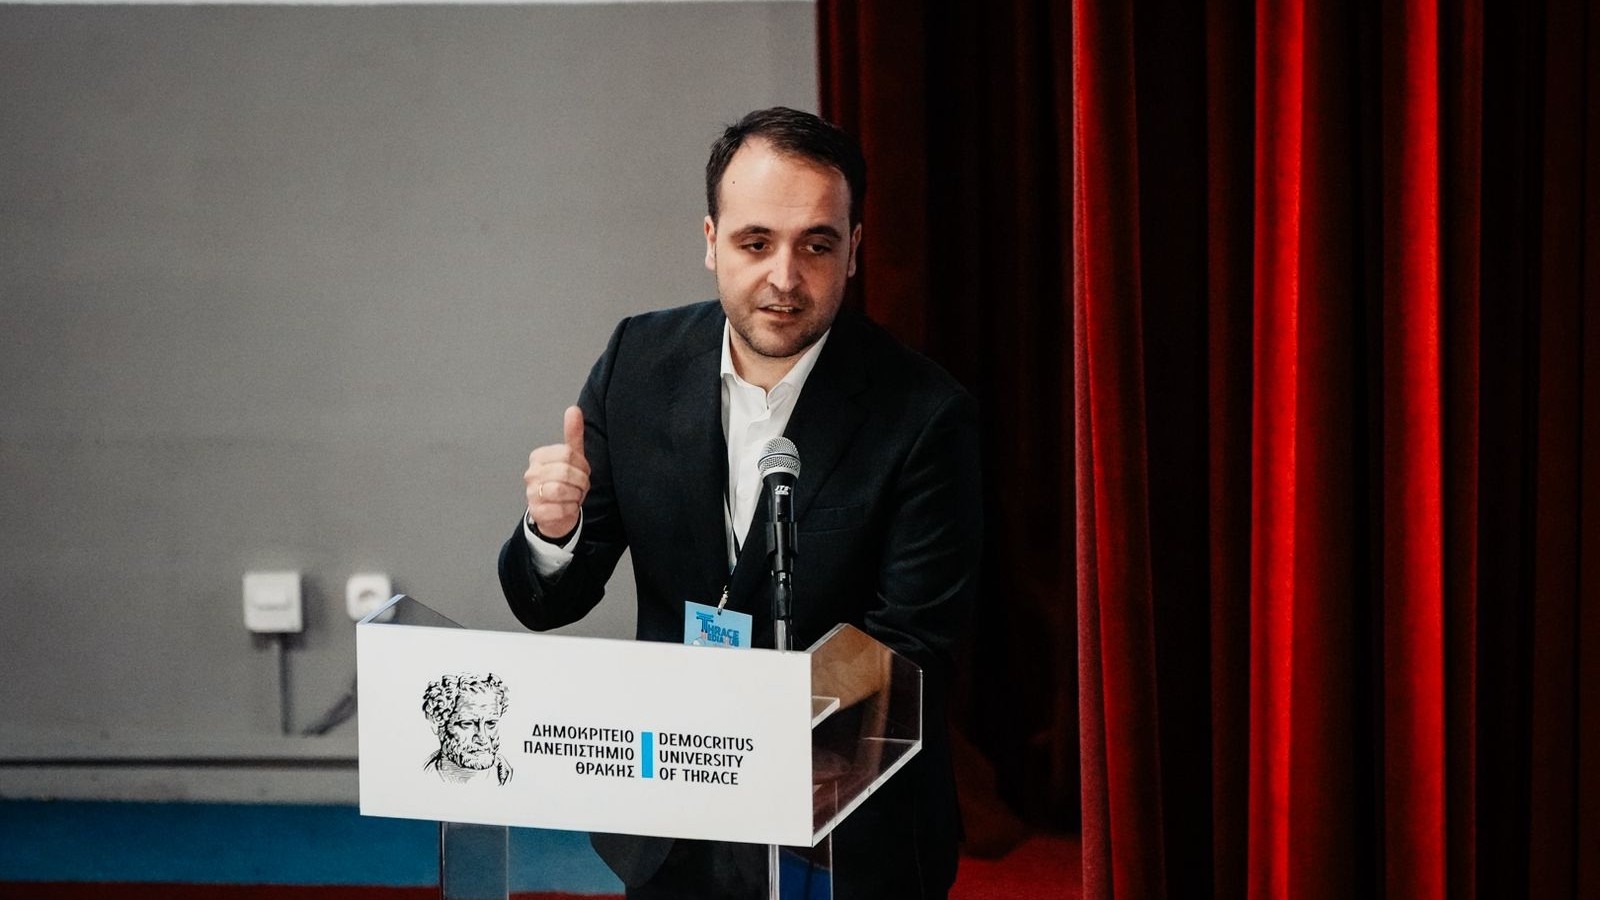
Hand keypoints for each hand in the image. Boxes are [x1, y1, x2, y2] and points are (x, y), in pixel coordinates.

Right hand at [524, 405, 589, 540]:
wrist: (556, 513)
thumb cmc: (565, 483)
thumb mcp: (572, 457)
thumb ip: (572, 433)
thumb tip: (574, 409)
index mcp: (539, 457)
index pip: (568, 454)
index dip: (582, 465)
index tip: (582, 472)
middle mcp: (531, 473)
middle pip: (566, 472)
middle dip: (580, 482)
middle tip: (579, 487)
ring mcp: (531, 493)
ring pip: (563, 491)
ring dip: (576, 496)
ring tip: (573, 496)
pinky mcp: (536, 512)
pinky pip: (562, 509)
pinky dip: (571, 510)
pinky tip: (567, 508)